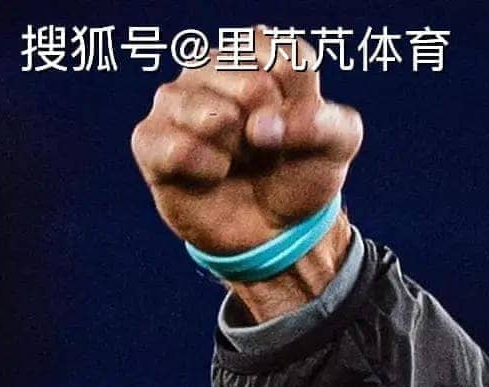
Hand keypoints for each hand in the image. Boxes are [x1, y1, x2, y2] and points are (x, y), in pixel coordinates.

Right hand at [131, 26, 362, 317]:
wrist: (273, 229)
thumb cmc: (300, 172)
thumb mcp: (339, 145)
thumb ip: (327, 122)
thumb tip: (266, 125)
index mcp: (257, 55)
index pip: (289, 62)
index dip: (304, 109)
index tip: (299, 129)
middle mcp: (210, 66)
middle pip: (255, 87)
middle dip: (272, 133)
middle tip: (265, 149)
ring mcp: (174, 99)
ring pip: (214, 115)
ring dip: (239, 152)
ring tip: (237, 161)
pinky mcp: (149, 138)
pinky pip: (178, 148)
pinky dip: (207, 169)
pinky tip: (212, 174)